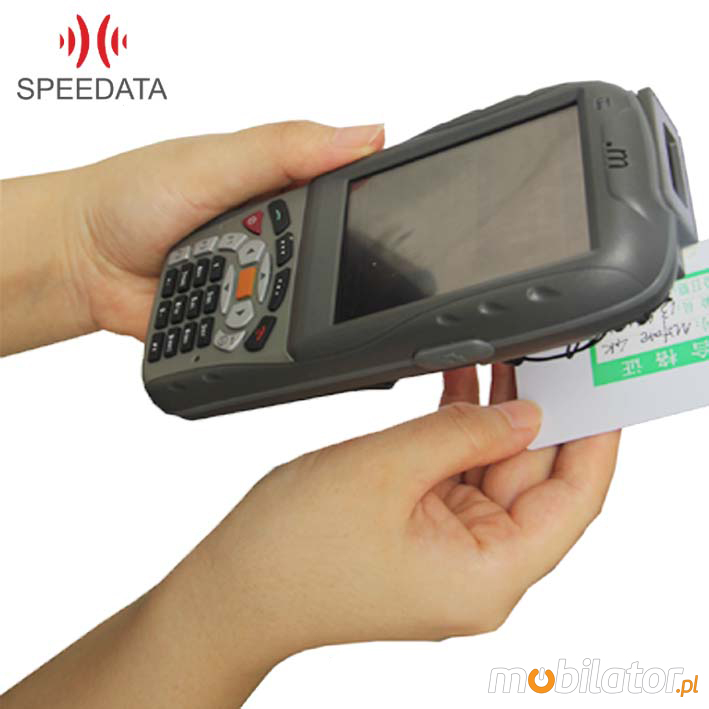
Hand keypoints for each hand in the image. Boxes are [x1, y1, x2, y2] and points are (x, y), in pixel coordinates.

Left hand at [0, 122, 383, 352]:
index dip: (368, 212)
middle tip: (273, 263)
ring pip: (302, 309)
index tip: (380, 228)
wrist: (83, 260)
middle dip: (317, 273)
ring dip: (282, 308)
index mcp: (281, 186)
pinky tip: (248, 327)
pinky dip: (265, 340)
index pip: (345, 197)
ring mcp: (259, 280)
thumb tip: (366, 136)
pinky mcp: (242, 322)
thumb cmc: (132, 196)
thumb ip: (285, 150)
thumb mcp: (213, 160)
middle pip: (330, 264)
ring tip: (242, 292)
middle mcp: (276, 234)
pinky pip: (270, 340)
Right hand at [171, 365, 618, 660]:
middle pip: (534, 481)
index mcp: (486, 575)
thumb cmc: (293, 548)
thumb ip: (464, 432)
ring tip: (500, 358)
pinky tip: (462, 387)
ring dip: (495, 417)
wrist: (234, 585)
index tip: (601, 387)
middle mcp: (476, 570)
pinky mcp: (422, 533)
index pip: (575, 500)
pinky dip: (460, 432)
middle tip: (543, 355)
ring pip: (495, 472)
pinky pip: (458, 475)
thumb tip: (522, 412)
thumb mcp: (388, 467)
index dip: (595, 437)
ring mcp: (449, 551)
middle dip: (539, 414)